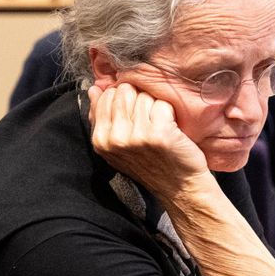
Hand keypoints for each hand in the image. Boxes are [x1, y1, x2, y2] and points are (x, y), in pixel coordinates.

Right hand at [88, 83, 209, 198]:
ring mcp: (137, 136)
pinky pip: (162, 104)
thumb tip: (94, 89)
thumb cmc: (151, 163)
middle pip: (125, 92)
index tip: (135, 115)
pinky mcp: (159, 134)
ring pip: (144, 96)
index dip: (124, 98)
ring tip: (159, 126)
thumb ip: (102, 117)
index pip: (107, 96)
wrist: (180, 186)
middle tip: (149, 120)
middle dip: (139, 99)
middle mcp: (115, 139)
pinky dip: (170, 112)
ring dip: (155, 106)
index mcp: (100, 140)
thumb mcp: (118, 145)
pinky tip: (171, 129)